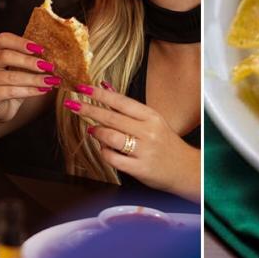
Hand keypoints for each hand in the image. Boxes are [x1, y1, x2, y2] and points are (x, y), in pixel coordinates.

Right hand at [0, 33, 59, 121]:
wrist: (0, 106)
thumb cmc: (11, 82)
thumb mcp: (18, 66)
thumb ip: (28, 57)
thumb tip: (52, 53)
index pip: (3, 39)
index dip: (21, 42)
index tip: (40, 48)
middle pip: (5, 56)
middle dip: (29, 61)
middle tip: (48, 66)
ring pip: (11, 77)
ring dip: (35, 79)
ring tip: (51, 80)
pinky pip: (12, 92)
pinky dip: (30, 91)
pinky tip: (42, 90)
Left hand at [65, 85, 198, 198]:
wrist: (186, 169)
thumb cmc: (166, 143)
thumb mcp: (153, 121)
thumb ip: (129, 108)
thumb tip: (105, 88)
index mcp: (151, 117)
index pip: (121, 102)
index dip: (99, 94)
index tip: (83, 88)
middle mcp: (148, 132)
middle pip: (112, 118)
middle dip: (89, 110)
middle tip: (72, 104)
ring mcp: (143, 151)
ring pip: (110, 137)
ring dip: (97, 132)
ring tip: (92, 130)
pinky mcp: (139, 168)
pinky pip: (113, 158)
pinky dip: (104, 152)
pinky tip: (103, 148)